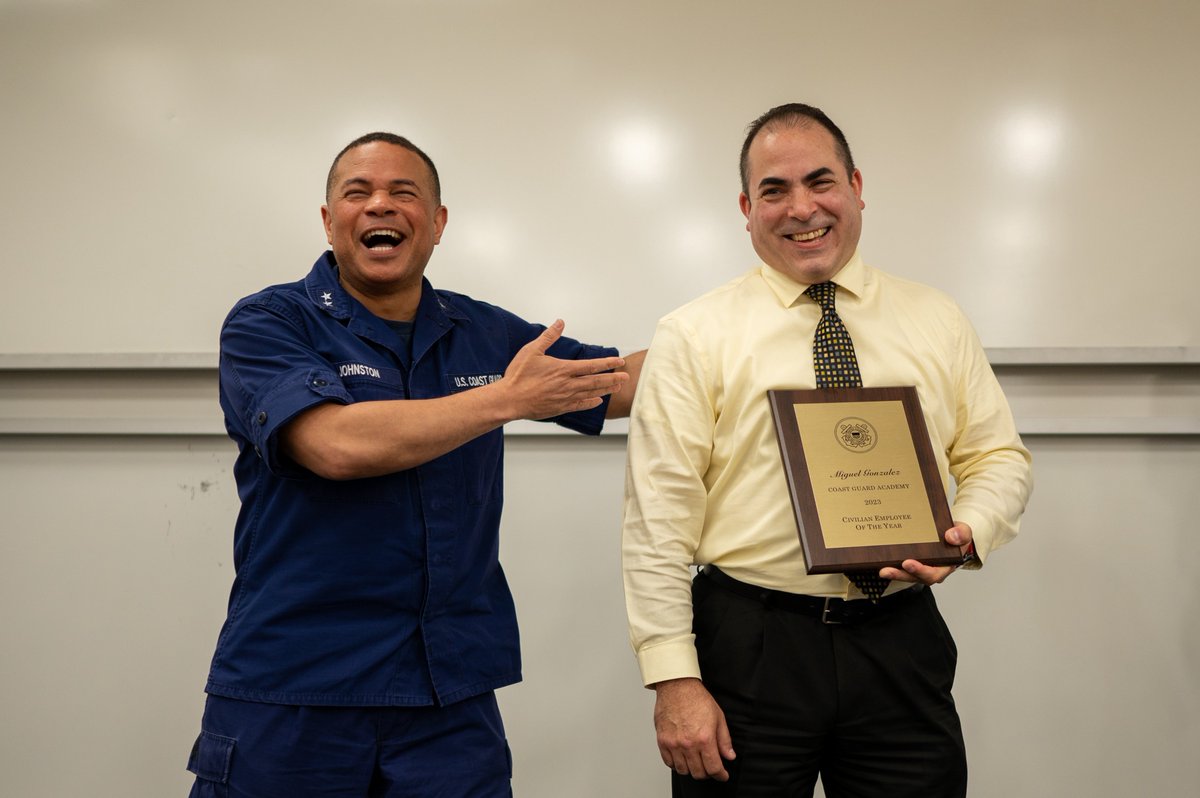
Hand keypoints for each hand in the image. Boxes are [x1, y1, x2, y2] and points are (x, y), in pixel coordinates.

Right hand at [500, 320, 628, 419]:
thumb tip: (560, 323)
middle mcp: (566, 385)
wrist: (509, 400)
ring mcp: (564, 398)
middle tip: (626, 377)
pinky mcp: (559, 408)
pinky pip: (579, 405)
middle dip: (612, 378)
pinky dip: (590, 403)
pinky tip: (597, 401)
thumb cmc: (518, 376)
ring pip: (590, 393)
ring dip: (605, 390)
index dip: (607, 363)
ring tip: (617, 387)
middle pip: (595, 381)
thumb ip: (549, 336)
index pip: (591, 366)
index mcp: (562, 369)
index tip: (619, 362)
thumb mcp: (532, 351)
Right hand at [653, 678, 735, 781]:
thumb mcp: (718, 717)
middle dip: (707, 773)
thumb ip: (724, 740)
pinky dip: (676, 764)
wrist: (677, 686)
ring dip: (691, 770)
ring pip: (683, 770)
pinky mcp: (662, 741)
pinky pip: (669, 762)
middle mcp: (688, 744)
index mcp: (705, 738)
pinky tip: (682, 758)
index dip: (720, 775)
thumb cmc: (697, 698)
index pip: (714, 768)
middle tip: (710, 768)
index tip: (722, 775)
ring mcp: (673, 743)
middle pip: (699, 773)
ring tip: (696, 762)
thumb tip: (729, 756)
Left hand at [879, 522, 972, 585]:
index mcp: (944, 566)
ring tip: (881, 569)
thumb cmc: (957, 536)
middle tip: (887, 570)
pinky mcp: (910, 560)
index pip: (932, 574)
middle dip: (900, 574)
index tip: (908, 563)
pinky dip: (890, 563)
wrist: (952, 533)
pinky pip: (899, 564)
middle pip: (914, 577)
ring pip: (905, 573)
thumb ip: (961, 534)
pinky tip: (879, 559)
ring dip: (893, 572)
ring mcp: (919, 566)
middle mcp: (930, 569)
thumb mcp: (965, 532)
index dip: (920, 571)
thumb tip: (951, 536)